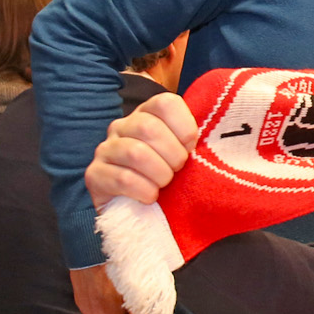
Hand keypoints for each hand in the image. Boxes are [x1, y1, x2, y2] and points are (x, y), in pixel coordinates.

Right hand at [86, 93, 199, 209]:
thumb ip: (194, 139)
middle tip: (178, 171)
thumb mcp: (183, 153)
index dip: (184, 127)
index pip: (165, 103)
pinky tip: (150, 197)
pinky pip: (122, 179)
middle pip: (148, 128)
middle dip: (173, 155)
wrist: (138, 210)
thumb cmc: (168, 174)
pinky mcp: (94, 174)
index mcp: (148, 114)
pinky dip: (144, 190)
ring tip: (165, 184)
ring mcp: (105, 149)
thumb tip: (219, 135)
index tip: (190, 148)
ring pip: (135, 153)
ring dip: (159, 174)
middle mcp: (123, 126)